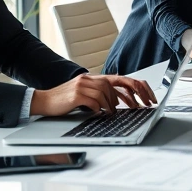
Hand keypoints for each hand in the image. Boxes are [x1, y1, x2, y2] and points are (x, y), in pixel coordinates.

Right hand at [31, 74, 156, 116]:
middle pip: (116, 84)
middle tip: (138, 106)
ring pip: (106, 92)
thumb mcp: (85, 93)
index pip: (121, 79)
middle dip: (130, 96)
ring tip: (111, 112)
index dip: (137, 86)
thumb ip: (100, 94)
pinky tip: (98, 113)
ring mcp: (82, 85)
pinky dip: (99, 108)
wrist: (43, 101)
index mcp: (94, 78)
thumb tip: (118, 101)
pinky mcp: (76, 94)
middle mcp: (90, 78)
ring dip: (111, 104)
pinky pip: (94, 100)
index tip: (148, 98)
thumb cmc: (65, 100)